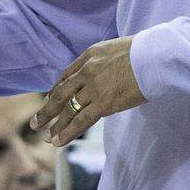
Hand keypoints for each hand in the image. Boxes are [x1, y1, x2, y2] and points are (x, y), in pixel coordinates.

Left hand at [30, 37, 146, 146]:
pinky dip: (67, 132)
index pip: (66, 76)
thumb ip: (101, 61)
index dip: (56, 90)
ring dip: (54, 124)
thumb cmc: (141, 52)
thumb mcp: (113, 49)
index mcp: (88, 56)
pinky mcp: (103, 103)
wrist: (153, 57)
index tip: (49, 100)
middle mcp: (86, 71)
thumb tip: (101, 72)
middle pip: (60, 93)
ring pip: (68, 109)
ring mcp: (93, 88)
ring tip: (45, 136)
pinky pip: (80, 120)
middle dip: (47, 110)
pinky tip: (58, 140)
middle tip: (36, 122)